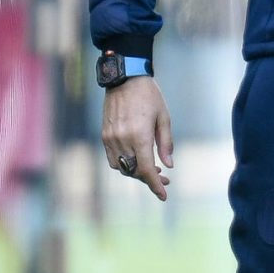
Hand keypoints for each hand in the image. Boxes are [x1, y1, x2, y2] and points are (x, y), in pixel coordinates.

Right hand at [102, 77, 174, 201]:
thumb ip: (166, 143)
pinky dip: (124, 163)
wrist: (124, 77)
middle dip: (149, 179)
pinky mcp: (104, 134)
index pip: (146, 170)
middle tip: (164, 178)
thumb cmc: (149, 95)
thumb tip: (168, 165)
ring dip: (135, 172)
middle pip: (134, 171)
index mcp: (140, 136)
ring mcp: (111, 137)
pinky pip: (112, 158)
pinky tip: (136, 159)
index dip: (155, 185)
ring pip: (121, 167)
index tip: (163, 195)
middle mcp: (123, 139)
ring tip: (150, 168)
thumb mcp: (164, 118)